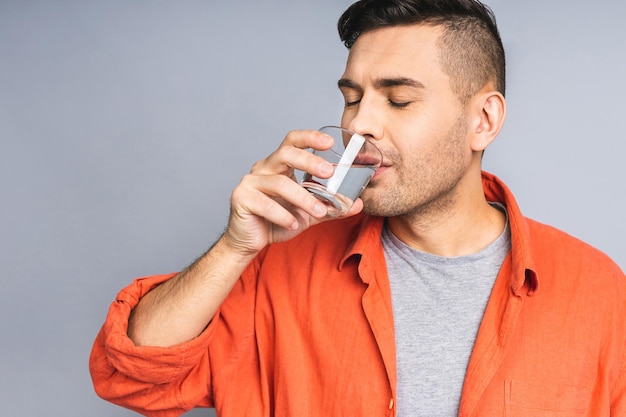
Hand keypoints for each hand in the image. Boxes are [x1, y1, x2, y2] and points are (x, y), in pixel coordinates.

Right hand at [222, 129, 363, 255]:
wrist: (250, 242)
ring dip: (302, 198)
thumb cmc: (277, 222)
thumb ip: (330, 207)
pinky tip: (294, 223)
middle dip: (308, 160)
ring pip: (279, 182)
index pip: (292, 141)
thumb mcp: (309, 214)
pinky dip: (283, 215)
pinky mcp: (241, 198)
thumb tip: (358, 204)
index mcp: (279, 165)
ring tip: (318, 211)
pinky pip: (265, 203)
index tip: (330, 143)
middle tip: (329, 171)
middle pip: (285, 153)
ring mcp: (250, 182)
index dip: (310, 138)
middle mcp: (263, 168)